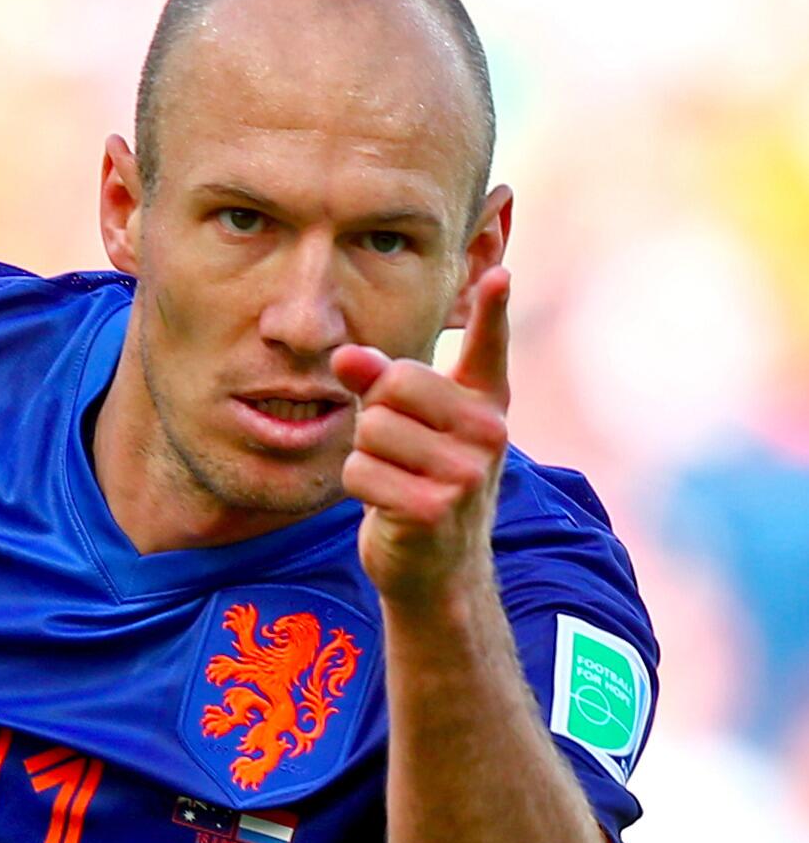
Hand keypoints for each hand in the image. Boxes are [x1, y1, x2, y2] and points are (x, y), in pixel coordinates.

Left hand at [330, 267, 510, 605]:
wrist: (437, 568)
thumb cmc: (420, 483)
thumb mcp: (406, 427)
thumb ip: (377, 383)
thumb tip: (344, 355)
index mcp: (486, 404)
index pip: (490, 347)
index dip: (492, 310)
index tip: (497, 275)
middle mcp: (488, 433)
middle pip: (394, 385)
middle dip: (376, 416)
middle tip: (398, 451)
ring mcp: (466, 473)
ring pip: (372, 429)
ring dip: (366, 456)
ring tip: (395, 478)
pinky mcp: (435, 508)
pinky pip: (361, 470)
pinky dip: (359, 487)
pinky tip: (387, 504)